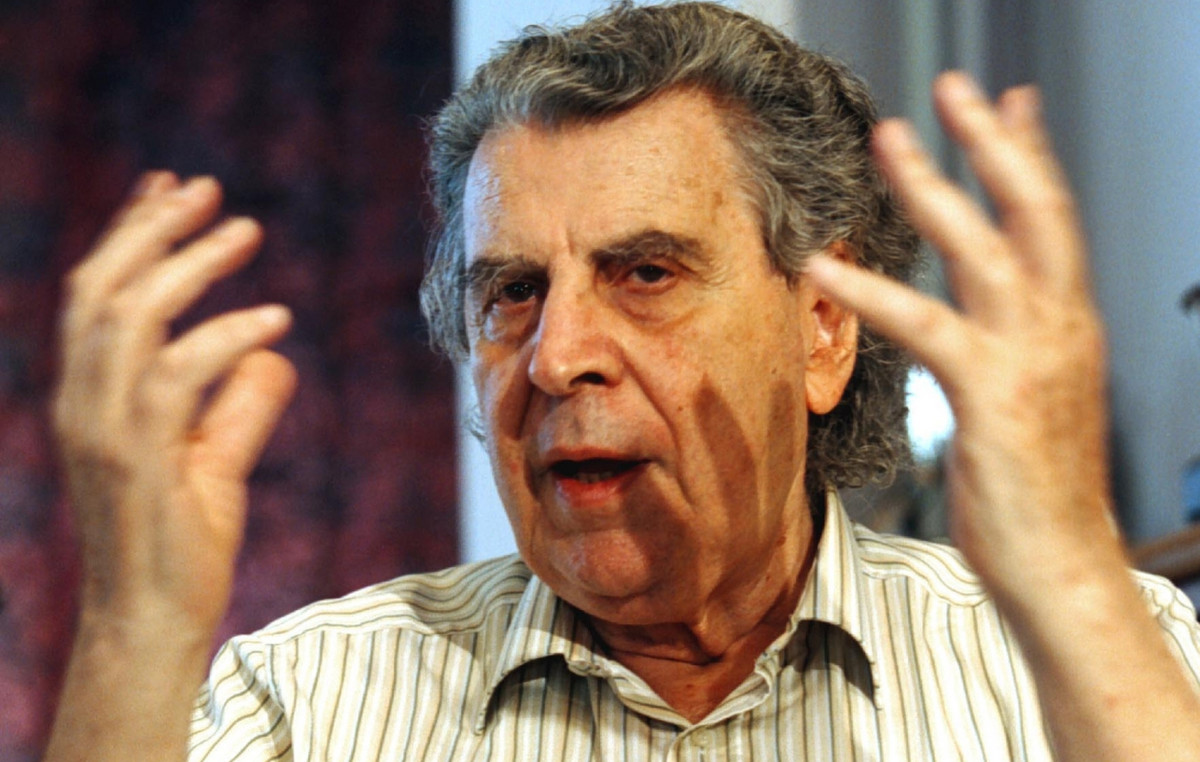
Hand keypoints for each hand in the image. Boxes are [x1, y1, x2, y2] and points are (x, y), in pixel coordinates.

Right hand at [53, 172, 295, 642]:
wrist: (152, 622)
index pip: (96, 297)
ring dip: (187, 265)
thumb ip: (238, 404)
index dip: (130, 235)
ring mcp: (101, 432)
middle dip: (151, 230)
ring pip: (129, 318)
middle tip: (207, 189)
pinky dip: (223, 338)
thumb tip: (273, 353)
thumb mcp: (214, 460)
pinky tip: (274, 319)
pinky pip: (176, 377)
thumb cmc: (181, 544)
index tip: (171, 189)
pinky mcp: (135, 461)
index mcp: (88, 398)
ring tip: (245, 229)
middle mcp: (80, 405)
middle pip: (101, 290)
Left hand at [806, 72, 1199, 761]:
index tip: (1010, 104)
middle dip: (994, 139)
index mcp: (1070, 327)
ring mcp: (1033, 356)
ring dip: (933, 186)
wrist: (1064, 571)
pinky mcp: (993, 394)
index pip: (1054, 221)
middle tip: (955, 84)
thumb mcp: (1032, 406)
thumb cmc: (1036, 496)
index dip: (1031, 156)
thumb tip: (979, 324)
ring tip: (888, 138)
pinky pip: (925, 325)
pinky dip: (872, 290)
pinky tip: (825, 264)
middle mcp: (1062, 327)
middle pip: (1034, 208)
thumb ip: (1010, 353)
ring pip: (982, 247)